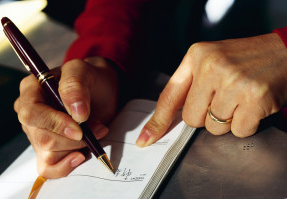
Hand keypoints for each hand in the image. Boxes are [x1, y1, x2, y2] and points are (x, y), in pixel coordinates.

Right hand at [14, 57, 117, 177]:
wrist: (102, 91)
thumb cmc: (90, 78)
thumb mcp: (84, 71)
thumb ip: (75, 86)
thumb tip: (76, 114)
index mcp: (31, 91)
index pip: (31, 113)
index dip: (54, 124)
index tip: (80, 127)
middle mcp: (31, 114)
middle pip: (42, 138)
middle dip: (74, 137)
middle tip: (97, 127)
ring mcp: (38, 133)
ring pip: (49, 154)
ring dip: (77, 147)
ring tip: (96, 132)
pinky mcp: (50, 148)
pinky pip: (49, 168)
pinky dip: (66, 167)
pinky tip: (80, 156)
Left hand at [136, 33, 286, 146]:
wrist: (284, 52)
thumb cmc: (244, 60)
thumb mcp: (211, 61)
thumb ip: (190, 85)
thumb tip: (168, 119)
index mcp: (196, 56)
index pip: (169, 96)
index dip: (157, 121)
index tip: (146, 139)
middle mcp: (212, 66)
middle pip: (192, 119)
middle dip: (206, 117)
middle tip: (223, 100)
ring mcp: (234, 81)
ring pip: (214, 128)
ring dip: (227, 120)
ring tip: (239, 99)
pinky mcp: (255, 97)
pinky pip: (238, 131)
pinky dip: (245, 124)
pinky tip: (252, 105)